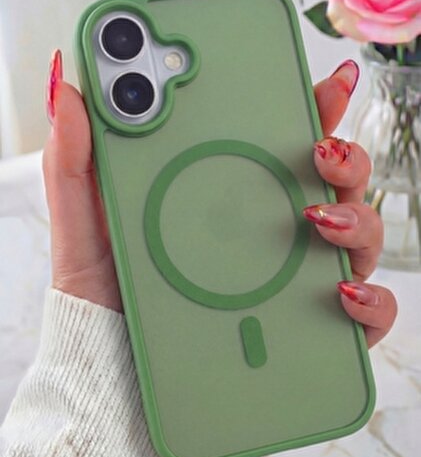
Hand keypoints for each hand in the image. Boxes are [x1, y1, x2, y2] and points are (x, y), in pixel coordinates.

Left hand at [43, 51, 396, 345]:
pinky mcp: (308, 331)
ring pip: (359, 236)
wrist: (110, 372)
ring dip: (358, 219)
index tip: (323, 84)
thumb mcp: (84, 222)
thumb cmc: (104, 295)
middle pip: (334, 182)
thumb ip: (76, 158)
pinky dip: (370, 299)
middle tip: (320, 151)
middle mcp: (271, 233)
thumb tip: (70, 90)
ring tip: (320, 219)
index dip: (310, 108)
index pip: (282, 144)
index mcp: (230, 198)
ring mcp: (293, 281)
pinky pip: (363, 313)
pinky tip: (341, 290)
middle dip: (345, 156)